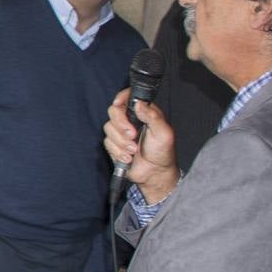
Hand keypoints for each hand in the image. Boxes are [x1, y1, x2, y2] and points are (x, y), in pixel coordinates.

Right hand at [105, 89, 178, 205]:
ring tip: (134, 151)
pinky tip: (129, 157)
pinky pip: (107, 143)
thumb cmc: (163, 153)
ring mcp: (121, 132)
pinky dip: (118, 152)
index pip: (128, 97)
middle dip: (121, 125)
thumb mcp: (164, 133)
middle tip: (133, 135)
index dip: (121, 98)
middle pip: (113, 111)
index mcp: (144, 113)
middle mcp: (130, 120)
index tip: (119, 104)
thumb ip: (153, 117)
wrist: (155, 173)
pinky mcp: (114, 144)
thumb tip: (139, 104)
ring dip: (122, 143)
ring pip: (108, 129)